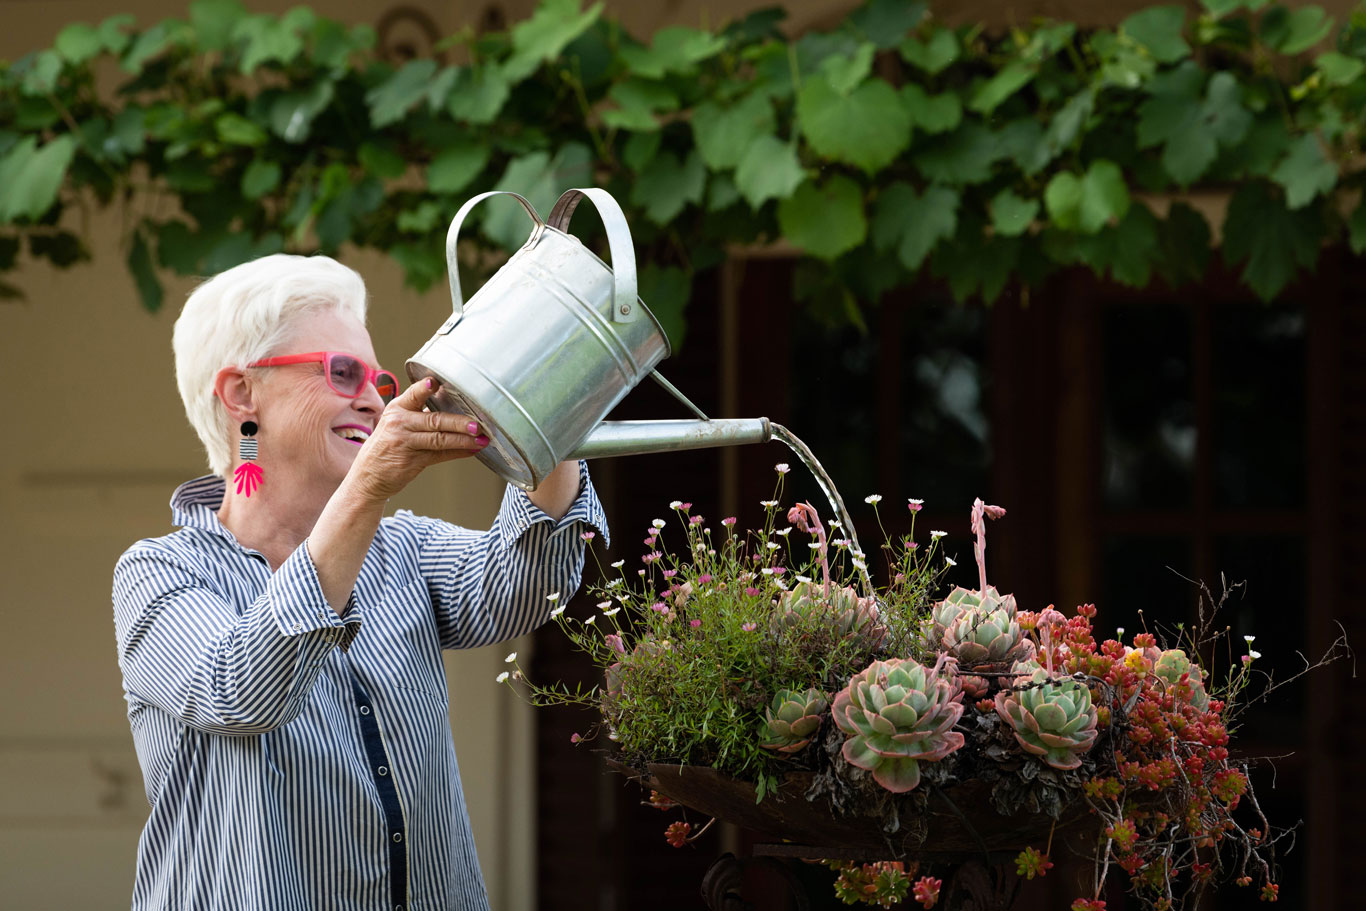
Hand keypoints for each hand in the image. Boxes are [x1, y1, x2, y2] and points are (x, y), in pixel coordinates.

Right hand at [345, 378, 487, 502]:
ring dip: (463, 439)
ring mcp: (405, 443)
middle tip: (477, 424)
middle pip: (434, 420)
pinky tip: (472, 450)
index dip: (424, 389)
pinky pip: (440, 455)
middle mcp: (400, 423)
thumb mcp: (397, 422)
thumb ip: (421, 413)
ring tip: (481, 438)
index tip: (435, 382)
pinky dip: (458, 453)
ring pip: (440, 439)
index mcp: (398, 408)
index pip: (413, 395)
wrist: (369, 475)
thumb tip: (456, 406)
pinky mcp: (412, 462)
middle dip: (459, 422)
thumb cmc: (388, 444)